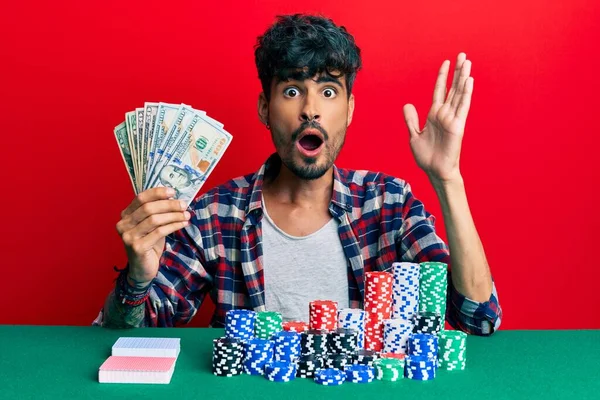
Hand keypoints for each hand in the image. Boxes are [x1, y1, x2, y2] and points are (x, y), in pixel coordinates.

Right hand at [115, 187, 190, 285]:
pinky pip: (159, 232)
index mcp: (126, 215)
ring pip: (154, 219)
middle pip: (148, 208)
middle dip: (169, 205)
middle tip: (184, 205)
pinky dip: (173, 226)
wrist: (142, 269)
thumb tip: (175, 198)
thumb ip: (157, 212)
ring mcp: (128, 236)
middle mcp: (123, 224)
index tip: (173, 192)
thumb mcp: (152, 226)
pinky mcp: (137, 247)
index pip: (141, 198)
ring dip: (173, 215)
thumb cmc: (149, 244)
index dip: (157, 193)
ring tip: (186, 215)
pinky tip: (183, 224)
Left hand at [403, 52, 472, 182]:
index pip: (440, 90)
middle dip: (457, 72)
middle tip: (462, 55)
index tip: (446, 63)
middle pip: (453, 88)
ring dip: (463, 78)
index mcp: (434, 115)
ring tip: (468, 62)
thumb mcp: (414, 135)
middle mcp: (445, 114)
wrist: (434, 170)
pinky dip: (466, 93)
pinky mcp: (458, 125)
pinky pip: (462, 106)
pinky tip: (469, 81)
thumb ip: (411, 120)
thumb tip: (407, 104)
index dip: (442, 77)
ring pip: (459, 93)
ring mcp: (452, 118)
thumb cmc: (426, 156)